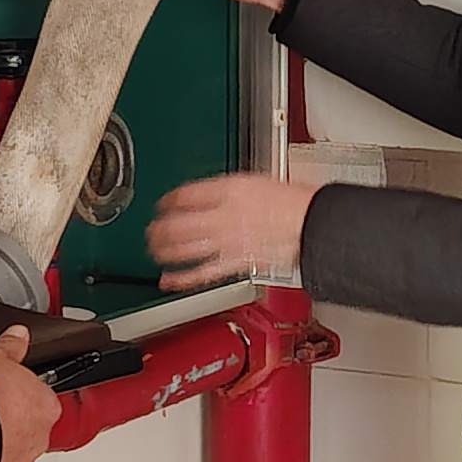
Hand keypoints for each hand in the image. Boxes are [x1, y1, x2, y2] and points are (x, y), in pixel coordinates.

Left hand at [146, 172, 317, 290]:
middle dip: (160, 227)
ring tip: (154, 249)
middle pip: (179, 223)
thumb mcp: (255, 182)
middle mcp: (221, 216)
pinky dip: (182, 278)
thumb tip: (209, 195)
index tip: (164, 202)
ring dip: (164, 249)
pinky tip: (169, 280)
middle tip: (151, 229)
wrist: (310, 223)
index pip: (187, 194)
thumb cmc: (292, 202)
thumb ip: (228, 190)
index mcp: (228, 191)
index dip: (171, 199)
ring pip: (184, 247)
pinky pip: (202, 273)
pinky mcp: (233, 263)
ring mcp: (226, 242)